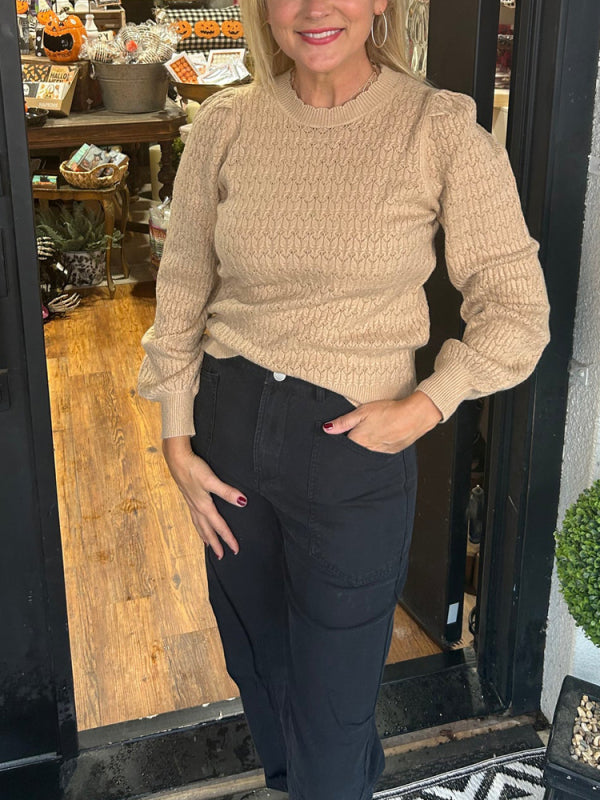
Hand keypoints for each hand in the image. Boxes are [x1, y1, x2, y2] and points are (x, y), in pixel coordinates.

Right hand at [162, 436, 246, 558]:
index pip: (219, 526)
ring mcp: (191, 503)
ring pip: (199, 525)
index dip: (228, 538)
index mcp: (204, 506)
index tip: (235, 550)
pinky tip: (199, 524)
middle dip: (215, 544)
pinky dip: (198, 526)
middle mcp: (197, 508)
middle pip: (207, 530)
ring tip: (208, 546)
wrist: (176, 459)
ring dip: (205, 537)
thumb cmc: (193, 468)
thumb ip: (227, 492)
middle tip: (221, 556)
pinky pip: (194, 518)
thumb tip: (242, 502)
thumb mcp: (211, 480)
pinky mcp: (188, 497)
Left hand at [323, 391, 441, 453]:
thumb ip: (343, 422)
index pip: (344, 445)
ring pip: (368, 451)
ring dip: (367, 445)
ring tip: (372, 431)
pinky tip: (383, 435)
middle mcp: (369, 449)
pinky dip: (380, 444)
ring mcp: (382, 451)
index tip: (340, 434)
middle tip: (359, 431)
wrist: (415, 415)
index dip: (341, 439)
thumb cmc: (389, 411)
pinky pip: (381, 450)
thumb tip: (326, 429)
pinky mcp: (393, 451)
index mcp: (359, 440)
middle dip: (354, 444)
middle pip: (356, 450)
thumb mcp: (362, 412)